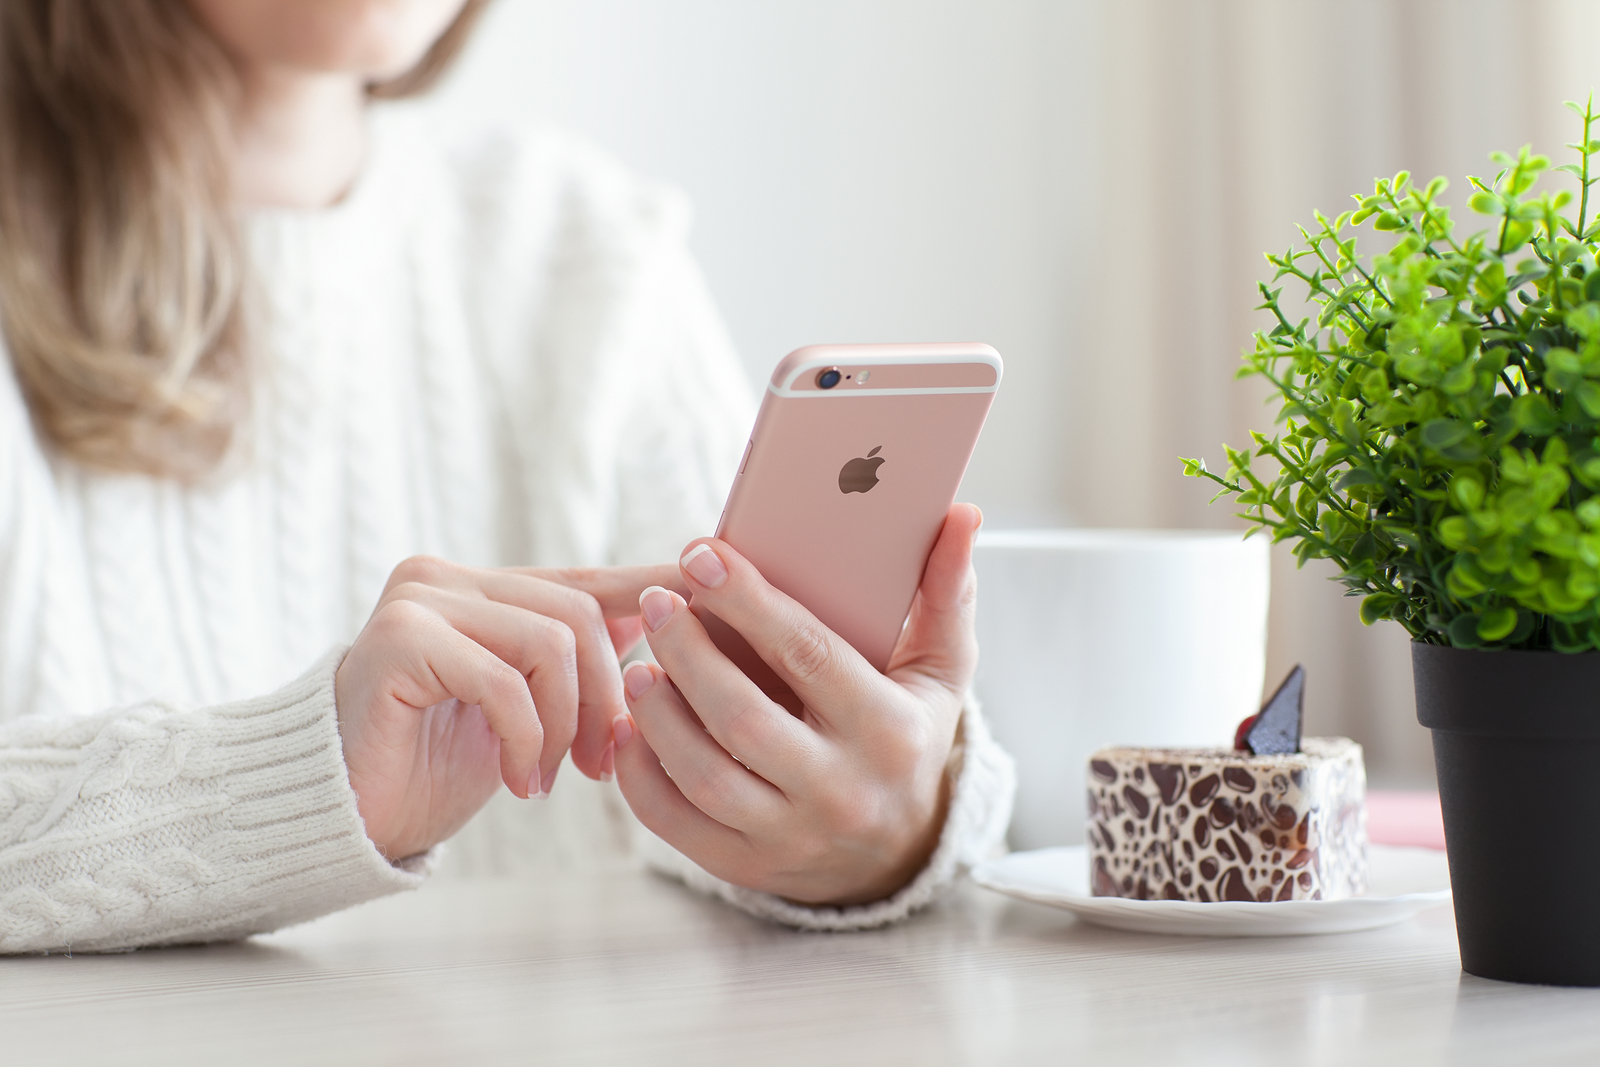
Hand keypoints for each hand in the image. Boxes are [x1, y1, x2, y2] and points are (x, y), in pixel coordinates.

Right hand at [335, 556, 683, 859]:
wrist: (344, 815)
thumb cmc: (434, 766)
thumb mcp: (525, 708)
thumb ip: (577, 662)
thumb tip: (668, 625)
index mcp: (481, 587)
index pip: (586, 582)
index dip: (651, 597)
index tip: (712, 611)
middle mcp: (445, 577)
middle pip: (577, 613)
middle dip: (608, 695)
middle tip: (602, 766)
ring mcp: (418, 601)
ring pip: (550, 640)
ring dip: (568, 722)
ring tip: (553, 777)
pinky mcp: (397, 640)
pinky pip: (503, 679)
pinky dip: (526, 738)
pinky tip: (517, 780)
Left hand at [612, 504, 980, 905]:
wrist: (896, 852)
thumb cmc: (908, 734)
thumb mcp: (940, 671)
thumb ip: (946, 592)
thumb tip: (963, 513)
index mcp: (889, 731)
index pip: (808, 656)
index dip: (748, 601)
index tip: (700, 554)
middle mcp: (842, 791)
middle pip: (744, 718)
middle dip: (690, 654)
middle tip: (658, 603)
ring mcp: (792, 836)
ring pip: (705, 775)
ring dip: (659, 715)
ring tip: (639, 664)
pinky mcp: (746, 867)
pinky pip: (677, 823)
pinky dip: (641, 774)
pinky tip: (630, 725)